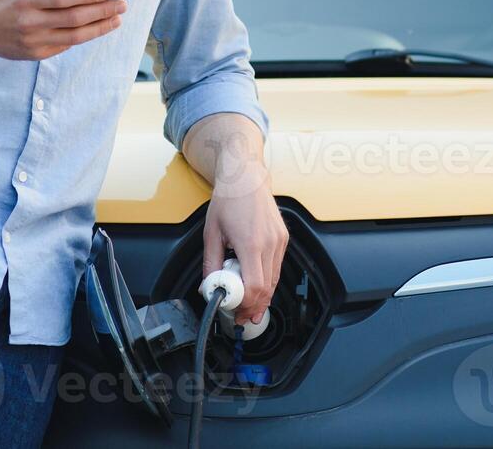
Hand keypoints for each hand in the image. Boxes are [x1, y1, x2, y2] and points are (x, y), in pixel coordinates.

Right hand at [0, 0, 126, 60]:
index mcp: (25, 0)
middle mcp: (30, 23)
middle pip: (74, 18)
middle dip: (103, 11)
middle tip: (122, 3)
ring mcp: (33, 42)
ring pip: (75, 36)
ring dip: (100, 27)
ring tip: (117, 18)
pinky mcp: (36, 54)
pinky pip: (66, 44)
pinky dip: (84, 36)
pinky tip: (97, 27)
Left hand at [200, 134, 287, 327]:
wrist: (246, 176)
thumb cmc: (229, 199)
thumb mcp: (211, 233)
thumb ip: (211, 263)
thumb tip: (209, 286)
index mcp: (250, 243)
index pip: (254, 287)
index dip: (245, 305)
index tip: (235, 311)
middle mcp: (269, 243)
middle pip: (267, 288)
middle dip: (254, 307)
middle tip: (241, 316)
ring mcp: (279, 240)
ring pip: (275, 280)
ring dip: (262, 297)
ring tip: (248, 306)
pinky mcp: (283, 238)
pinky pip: (277, 268)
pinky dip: (267, 280)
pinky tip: (255, 284)